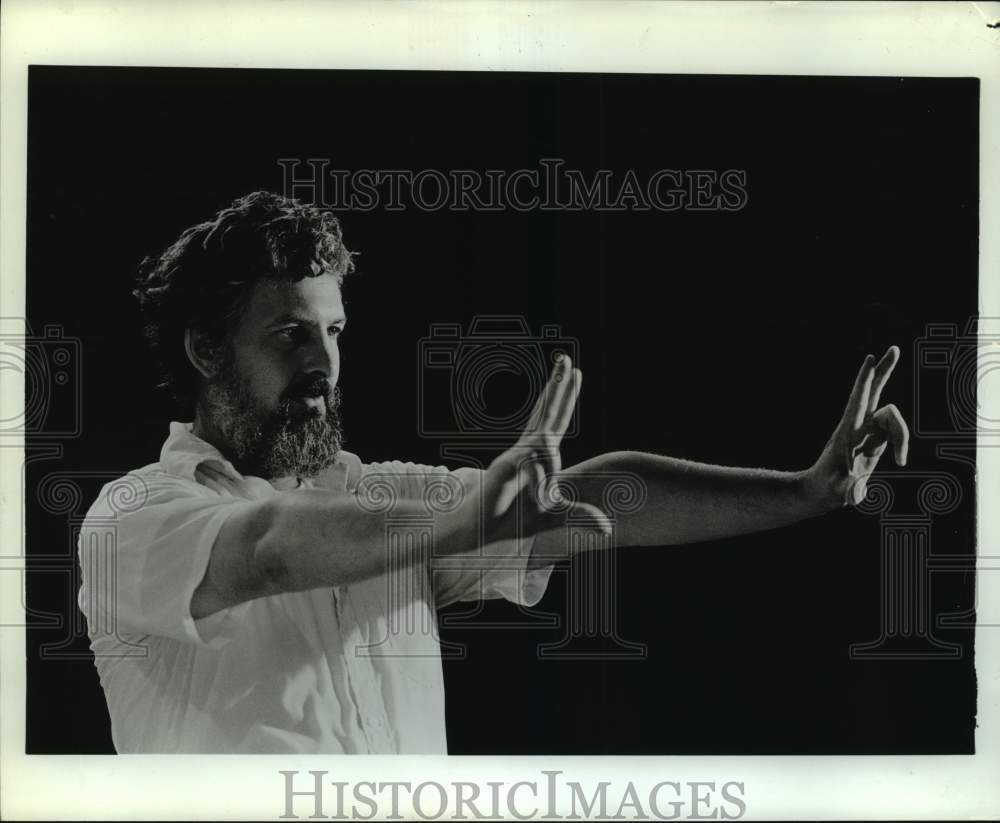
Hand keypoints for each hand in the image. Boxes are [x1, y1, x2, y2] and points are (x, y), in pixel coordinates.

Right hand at [479, 355, 611, 543]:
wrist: (478, 529)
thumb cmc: (511, 520)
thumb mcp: (555, 518)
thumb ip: (580, 517)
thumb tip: (608, 530)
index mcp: (538, 456)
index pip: (555, 420)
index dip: (564, 397)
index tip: (574, 373)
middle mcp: (527, 450)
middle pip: (546, 412)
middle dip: (557, 385)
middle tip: (566, 358)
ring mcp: (515, 455)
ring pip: (544, 440)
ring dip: (551, 429)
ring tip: (557, 395)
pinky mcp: (504, 466)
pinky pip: (531, 461)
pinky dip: (539, 481)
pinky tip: (539, 495)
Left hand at [808, 345, 910, 507]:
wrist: (820, 491)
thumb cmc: (827, 489)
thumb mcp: (839, 491)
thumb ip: (850, 492)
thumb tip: (857, 497)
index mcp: (848, 431)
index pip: (858, 399)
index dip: (865, 380)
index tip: (870, 359)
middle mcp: (858, 426)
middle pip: (874, 391)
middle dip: (885, 371)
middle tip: (894, 348)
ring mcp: (867, 431)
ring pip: (893, 417)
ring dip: (903, 437)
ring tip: (901, 461)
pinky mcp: (874, 440)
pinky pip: (895, 433)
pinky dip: (902, 444)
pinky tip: (901, 460)